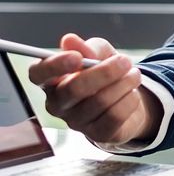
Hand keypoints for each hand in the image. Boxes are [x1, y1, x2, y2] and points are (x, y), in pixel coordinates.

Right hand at [28, 34, 161, 144]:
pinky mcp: (96, 134)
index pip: (38, 74)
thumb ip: (86, 47)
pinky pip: (115, 116)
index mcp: (51, 79)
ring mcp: (75, 122)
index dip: (54, 66)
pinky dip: (130, 100)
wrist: (126, 97)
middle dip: (105, 72)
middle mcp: (57, 103)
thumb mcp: (98, 52)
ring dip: (124, 83)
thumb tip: (69, 40)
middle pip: (74, 89)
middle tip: (125, 61)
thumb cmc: (105, 71)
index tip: (76, 57)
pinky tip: (132, 93)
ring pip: (100, 101)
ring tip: (134, 75)